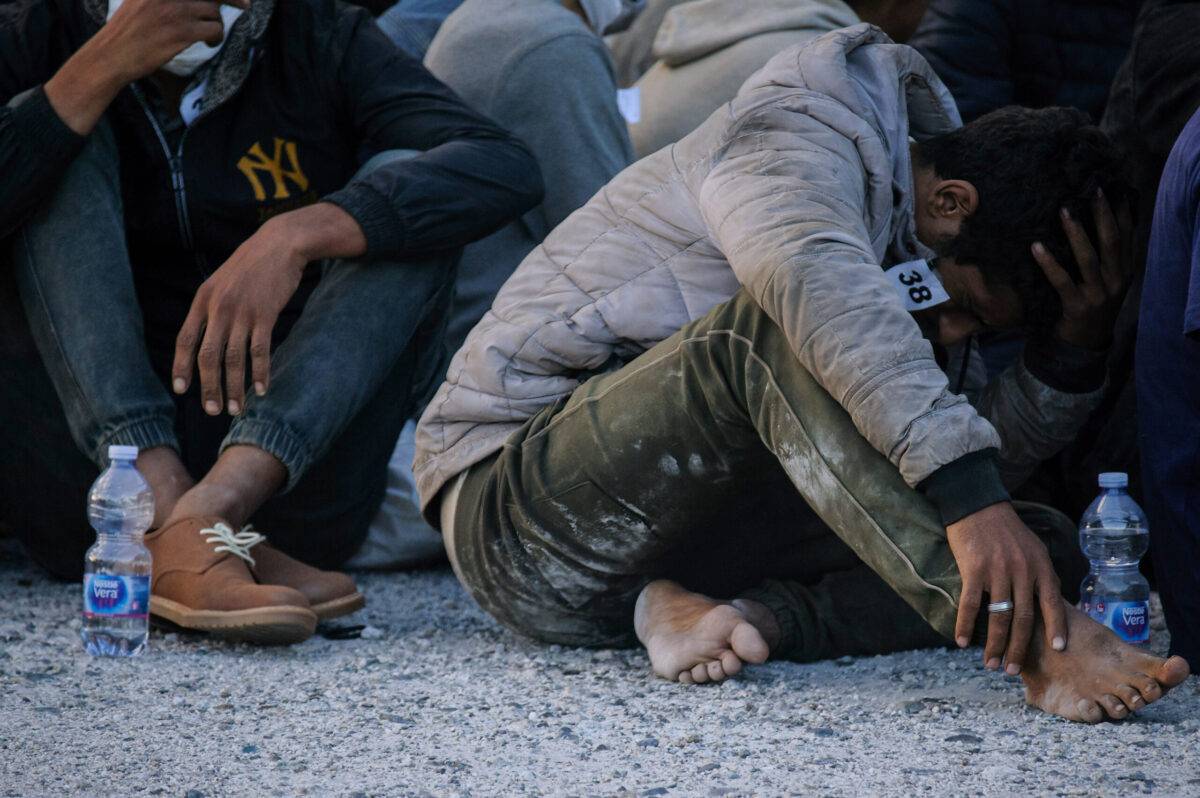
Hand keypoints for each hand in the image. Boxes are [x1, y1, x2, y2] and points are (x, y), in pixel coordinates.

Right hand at [100, 0, 249, 83]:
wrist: (112, 54)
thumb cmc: (127, 30)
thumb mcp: (141, 0)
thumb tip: (196, 1)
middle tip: (245, 5)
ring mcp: (175, 9)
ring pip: (213, 11)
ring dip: (216, 24)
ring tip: (208, 35)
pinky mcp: (182, 31)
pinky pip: (214, 29)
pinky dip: (216, 38)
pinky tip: (207, 44)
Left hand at [172, 202, 366, 414]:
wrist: (281, 244)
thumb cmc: (252, 265)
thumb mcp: (221, 281)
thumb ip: (211, 307)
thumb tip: (205, 337)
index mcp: (203, 299)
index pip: (186, 339)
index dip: (182, 367)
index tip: (182, 390)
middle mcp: (219, 308)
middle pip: (208, 356)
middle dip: (209, 387)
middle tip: (213, 410)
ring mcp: (242, 312)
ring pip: (234, 359)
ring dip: (235, 388)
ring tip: (237, 408)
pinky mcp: (266, 315)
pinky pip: (260, 351)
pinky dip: (260, 373)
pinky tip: (262, 389)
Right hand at [947, 502, 1066, 674]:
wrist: (977, 506)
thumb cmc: (1005, 529)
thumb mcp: (1032, 548)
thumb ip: (1039, 575)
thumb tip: (1044, 605)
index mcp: (1040, 567)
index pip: (1052, 604)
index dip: (1056, 628)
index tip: (1057, 650)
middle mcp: (1022, 572)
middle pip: (1024, 619)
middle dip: (1019, 648)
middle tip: (1013, 670)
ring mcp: (998, 571)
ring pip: (999, 618)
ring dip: (994, 645)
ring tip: (990, 663)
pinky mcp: (974, 570)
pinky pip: (971, 605)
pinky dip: (966, 626)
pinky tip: (961, 642)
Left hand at [1032, 188, 1133, 349]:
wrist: (1084, 344)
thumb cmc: (1090, 304)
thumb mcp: (1105, 281)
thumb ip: (1104, 257)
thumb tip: (1093, 222)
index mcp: (1124, 271)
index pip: (1127, 236)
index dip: (1122, 212)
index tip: (1112, 188)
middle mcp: (1116, 280)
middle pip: (1111, 242)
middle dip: (1103, 214)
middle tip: (1093, 191)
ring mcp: (1098, 294)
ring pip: (1089, 258)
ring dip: (1076, 233)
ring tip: (1063, 210)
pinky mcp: (1077, 306)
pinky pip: (1061, 281)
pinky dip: (1049, 263)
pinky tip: (1036, 247)